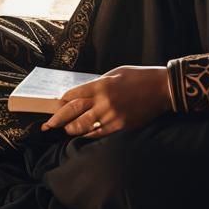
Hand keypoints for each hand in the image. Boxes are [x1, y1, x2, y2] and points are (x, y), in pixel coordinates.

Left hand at [40, 66, 171, 137]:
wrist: (161, 88)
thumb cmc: (138, 77)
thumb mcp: (115, 73)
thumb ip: (98, 84)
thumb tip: (83, 94)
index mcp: (101, 85)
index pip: (74, 95)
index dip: (62, 101)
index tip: (56, 105)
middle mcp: (103, 101)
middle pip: (73, 112)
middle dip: (57, 119)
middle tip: (47, 125)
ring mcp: (112, 115)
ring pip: (84, 126)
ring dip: (72, 129)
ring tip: (65, 130)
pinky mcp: (121, 126)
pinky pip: (99, 132)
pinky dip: (88, 134)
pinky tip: (83, 134)